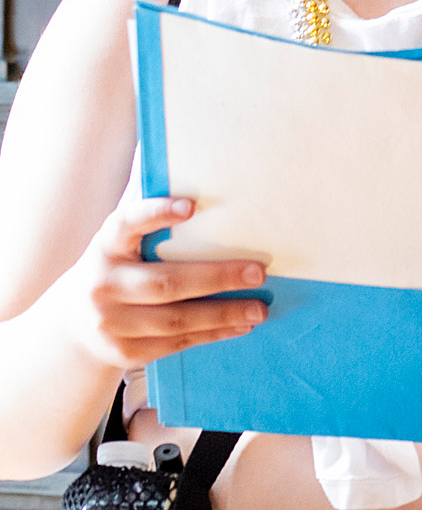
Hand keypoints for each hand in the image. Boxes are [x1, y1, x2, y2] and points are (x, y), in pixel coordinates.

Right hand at [44, 197, 267, 370]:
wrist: (73, 323)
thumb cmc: (117, 267)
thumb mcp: (121, 240)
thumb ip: (148, 212)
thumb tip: (180, 158)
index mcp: (106, 246)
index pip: (127, 224)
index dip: (156, 213)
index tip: (191, 205)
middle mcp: (103, 285)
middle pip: (166, 283)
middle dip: (217, 277)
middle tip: (259, 272)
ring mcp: (111, 322)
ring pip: (175, 319)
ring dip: (223, 313)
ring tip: (259, 308)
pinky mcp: (124, 351)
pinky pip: (176, 342)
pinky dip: (212, 333)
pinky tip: (241, 325)